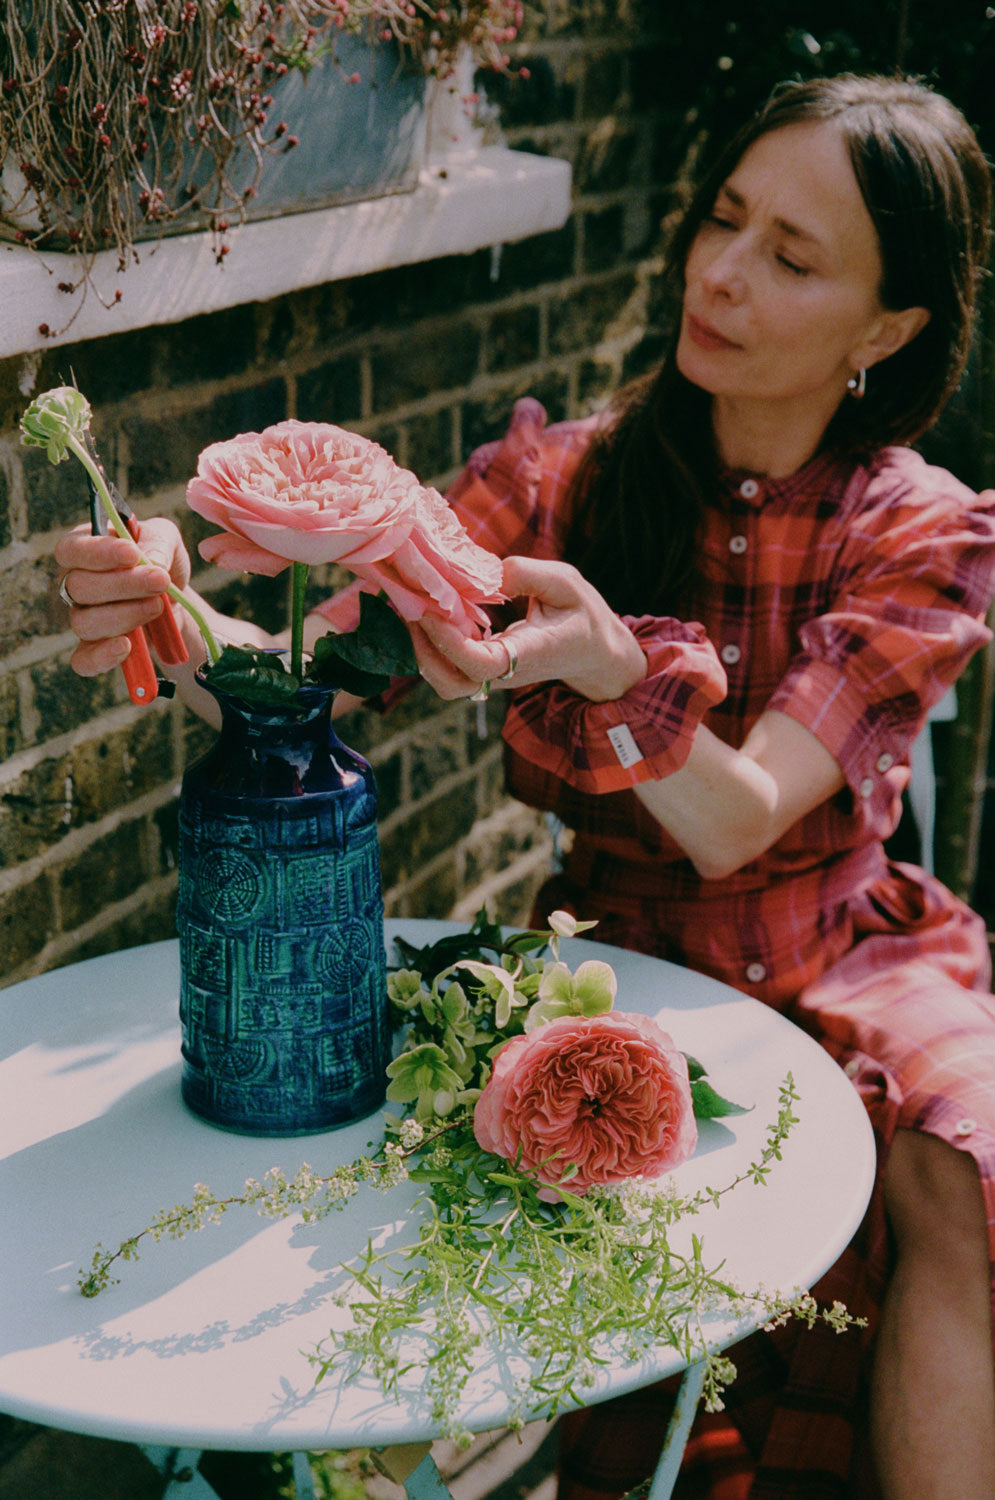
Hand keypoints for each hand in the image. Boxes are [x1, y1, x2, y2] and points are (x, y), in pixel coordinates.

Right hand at [54, 517, 192, 678]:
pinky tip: (126, 647)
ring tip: (158, 606)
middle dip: (124, 585)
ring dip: (126, 615)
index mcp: (84, 549)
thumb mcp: (166, 539)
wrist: (175, 599)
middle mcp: (74, 584)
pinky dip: (103, 657)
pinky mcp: (95, 648)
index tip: (132, 554)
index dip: (97, 553)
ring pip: (85, 623)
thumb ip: (158, 543)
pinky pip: (84, 660)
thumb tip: (152, 563)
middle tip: (160, 581)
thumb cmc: (161, 561)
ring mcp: (82, 617)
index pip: (70, 550)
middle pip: (78, 587)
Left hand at [412, 556, 647, 702]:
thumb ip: (526, 574)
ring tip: (413, 605)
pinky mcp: (482, 669)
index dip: (450, 643)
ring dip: (422, 647)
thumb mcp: (565, 582)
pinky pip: (447, 666)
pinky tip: (427, 609)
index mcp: (529, 653)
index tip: (432, 613)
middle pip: (451, 683)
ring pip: (444, 680)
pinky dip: (430, 642)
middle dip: (423, 648)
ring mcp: (491, 675)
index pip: (482, 664)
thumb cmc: (581, 614)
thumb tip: (485, 573)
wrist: (593, 651)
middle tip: (411, 604)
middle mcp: (505, 672)